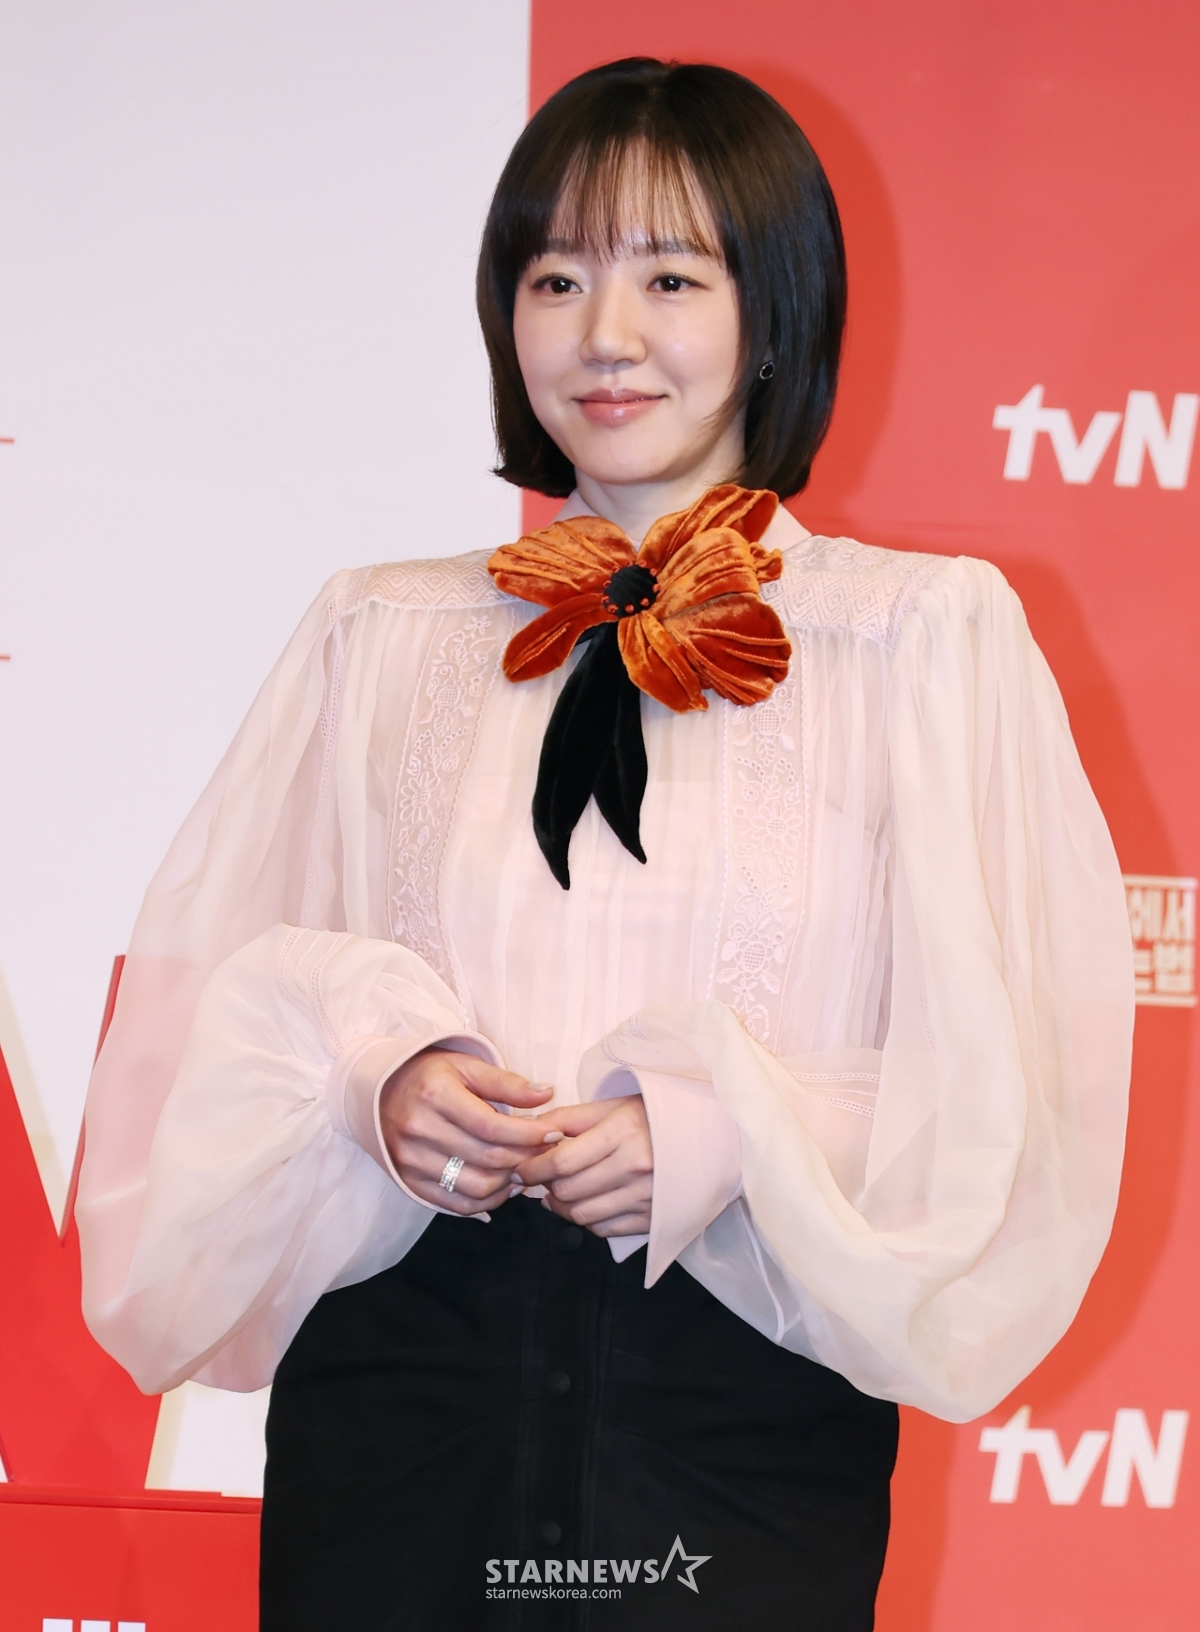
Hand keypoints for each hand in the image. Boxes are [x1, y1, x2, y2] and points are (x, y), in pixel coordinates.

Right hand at [378, 1049, 554, 1214]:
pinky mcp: (409, 1182)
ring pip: (475, 1187)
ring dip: (508, 1184)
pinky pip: (455, 1205)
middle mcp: (419, 1130)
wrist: (380, 1091)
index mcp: (435, 1095)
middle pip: (487, 1159)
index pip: (492, 1126)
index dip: (529, 1134)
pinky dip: (485, 1202)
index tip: (553, 1133)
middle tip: (545, 1152)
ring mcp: (411, 1160)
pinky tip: (502, 1187)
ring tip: (524, 1169)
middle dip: (525, 1158)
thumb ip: (506, 1082)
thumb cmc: (429, 1075)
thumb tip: (545, 1094)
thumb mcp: (466, 1065)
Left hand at [515, 1095, 652, 1236]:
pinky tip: (584, 1204)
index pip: (561, 1161)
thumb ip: (570, 1118)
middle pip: (568, 1190)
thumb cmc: (653, 1116)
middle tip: (540, 1179)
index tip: (520, 1168)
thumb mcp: (613, 1105)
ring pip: (583, 1215)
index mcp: (621, 1133)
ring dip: (561, 1207)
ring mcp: (646, 1197)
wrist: (708, 1137)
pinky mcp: (653, 1218)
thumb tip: (529, 1130)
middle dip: (545, 1187)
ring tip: (558, 1192)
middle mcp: (634, 1167)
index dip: (532, 1168)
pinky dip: (586, 1220)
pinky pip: (604, 1229)